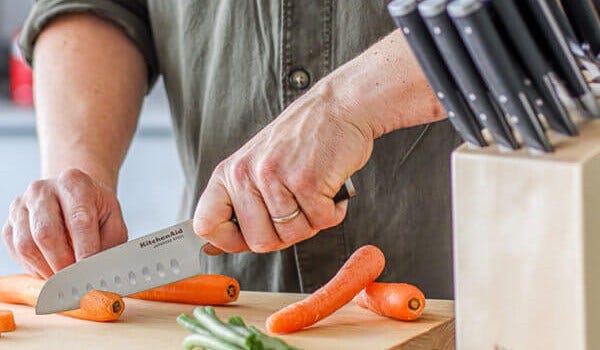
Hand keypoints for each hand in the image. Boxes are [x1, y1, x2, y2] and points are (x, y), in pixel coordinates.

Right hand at [2, 168, 126, 277]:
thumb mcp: (112, 221)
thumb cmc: (95, 211)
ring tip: (64, 277)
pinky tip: (49, 268)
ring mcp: (22, 205)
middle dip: (63, 263)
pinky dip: (33, 266)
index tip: (90, 269)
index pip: (79, 219)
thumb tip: (98, 270)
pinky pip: (15, 251)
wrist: (75, 198)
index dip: (85, 249)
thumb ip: (109, 243)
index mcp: (74, 182)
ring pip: (26, 244)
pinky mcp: (10, 223)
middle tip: (75, 279)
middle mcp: (43, 189)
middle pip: (47, 233)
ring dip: (46, 268)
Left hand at [193, 82, 373, 253]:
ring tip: (316, 191)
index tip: (246, 237)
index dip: (226, 241)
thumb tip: (214, 247)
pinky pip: (322, 222)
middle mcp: (247, 175)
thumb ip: (241, 203)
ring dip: (313, 220)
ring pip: (293, 235)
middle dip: (285, 234)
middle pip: (259, 242)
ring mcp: (275, 177)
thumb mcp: (259, 164)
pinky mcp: (307, 181)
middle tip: (298, 208)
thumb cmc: (303, 138)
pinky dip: (334, 211)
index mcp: (230, 173)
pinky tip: (331, 187)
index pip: (205, 224)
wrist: (339, 106)